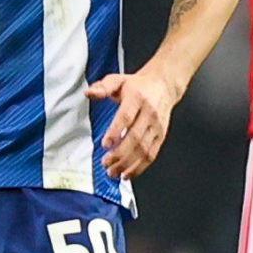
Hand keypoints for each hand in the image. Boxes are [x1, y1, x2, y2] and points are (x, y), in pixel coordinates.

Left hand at [87, 65, 179, 179]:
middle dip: (120, 154)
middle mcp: (149, 113)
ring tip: (114, 172)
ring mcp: (156, 126)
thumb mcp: (118, 79)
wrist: (163, 85)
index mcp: (137, 97)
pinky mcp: (161, 135)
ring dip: (128, 164)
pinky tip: (128, 173)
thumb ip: (102, 87)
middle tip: (106, 163)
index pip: (126, 117)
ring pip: (144, 149)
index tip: (105, 144)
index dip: (115, 132)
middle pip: (135, 137)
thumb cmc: (138, 85)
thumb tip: (88, 92)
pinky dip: (140, 167)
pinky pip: (152, 154)